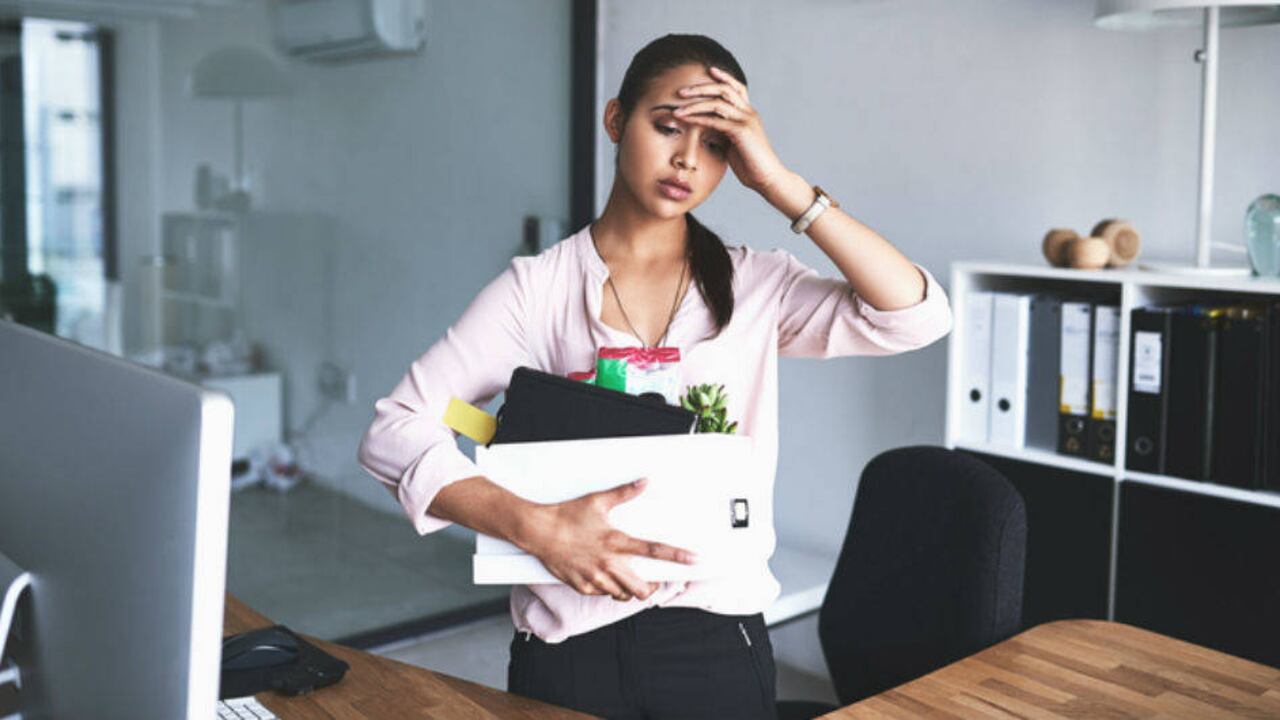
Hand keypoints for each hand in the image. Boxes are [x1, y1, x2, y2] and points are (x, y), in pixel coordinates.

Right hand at [522, 478, 696, 601]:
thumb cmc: (567, 515)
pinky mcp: (581, 585)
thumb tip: (644, 482)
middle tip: (653, 582)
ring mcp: (594, 577)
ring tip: (631, 581)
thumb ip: (624, 493)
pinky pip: (602, 594)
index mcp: (615, 542)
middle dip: (652, 589)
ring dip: (630, 590)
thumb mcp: (597, 501)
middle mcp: (607, 563)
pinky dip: (609, 589)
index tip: (693, 559)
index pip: (653, 550)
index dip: (676, 556)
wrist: (537, 531)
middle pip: (641, 588)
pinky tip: (607, 580)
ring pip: (622, 595)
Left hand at [674, 66, 787, 194]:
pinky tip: (687, 119)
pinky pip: (716, 120)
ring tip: (678, 107)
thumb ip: (723, 132)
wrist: (768, 179)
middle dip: (701, 88)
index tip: (708, 70)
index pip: (737, 88)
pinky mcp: (741, 132)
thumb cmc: (751, 165)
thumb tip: (707, 128)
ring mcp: (746, 120)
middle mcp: (749, 113)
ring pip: (718, 102)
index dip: (724, 77)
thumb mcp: (734, 144)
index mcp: (748, 114)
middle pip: (724, 89)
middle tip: (681, 91)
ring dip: (695, 103)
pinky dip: (699, 118)